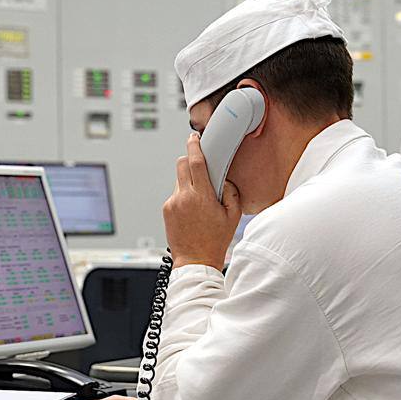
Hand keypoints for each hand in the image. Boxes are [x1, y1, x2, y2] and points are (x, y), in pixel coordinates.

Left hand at [163, 133, 242, 268]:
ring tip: (200, 200)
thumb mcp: (234, 216)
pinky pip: (175, 194)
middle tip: (200, 167)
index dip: (194, 145)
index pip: (195, 162)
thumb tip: (223, 180)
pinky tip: (192, 211)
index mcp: (201, 196)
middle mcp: (183, 196)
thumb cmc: (215, 241)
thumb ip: (231, 192)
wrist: (196, 262)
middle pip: (181, 164)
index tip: (194, 138)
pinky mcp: (166, 209)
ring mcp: (172, 203)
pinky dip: (183, 195)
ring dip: (188, 181)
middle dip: (189, 160)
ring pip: (178, 180)